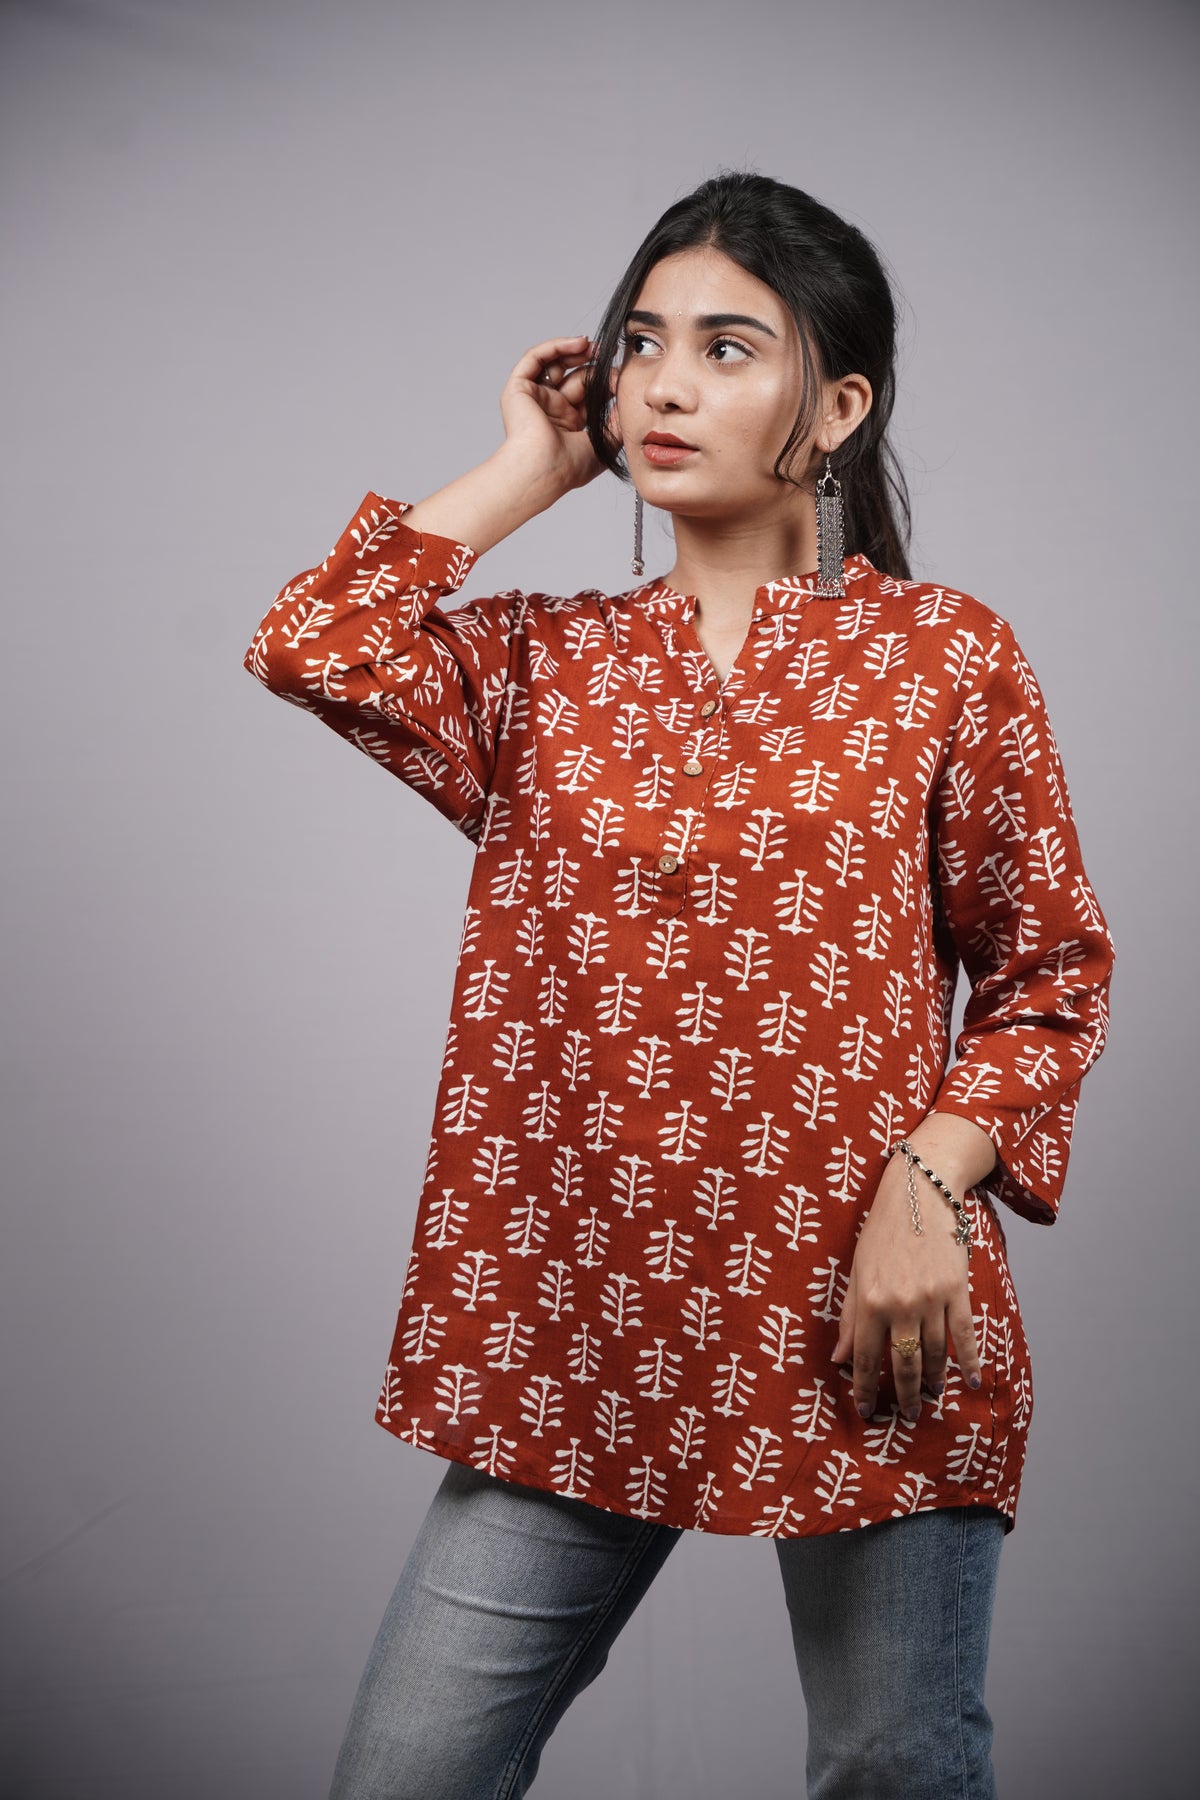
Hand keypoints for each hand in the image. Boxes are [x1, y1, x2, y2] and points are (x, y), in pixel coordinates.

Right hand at [497, 335, 609, 497]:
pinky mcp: (519, 389)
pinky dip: (556, 346)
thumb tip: (628, 400)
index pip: (588, 394)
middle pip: (575, 377)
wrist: (543, 470)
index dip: (605, 382)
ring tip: (597, 347)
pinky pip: (535, 358)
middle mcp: (551, 410)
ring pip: (555, 364)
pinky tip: (579, 343)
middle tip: (611, 358)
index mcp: (569, 425)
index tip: (622, 376)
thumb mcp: (605, 442)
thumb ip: (617, 420)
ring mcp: (534, 398)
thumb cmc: (568, 467)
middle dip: (594, 366)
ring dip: (576, 352)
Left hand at [831, 1142, 983, 1423]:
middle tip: (906, 1414)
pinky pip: (965, 1335)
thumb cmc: (881, 1231)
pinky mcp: (958, 1290)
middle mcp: (901, 1304)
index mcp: (870, 1301)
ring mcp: (932, 1299)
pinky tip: (971, 1379)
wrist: (920, 1193)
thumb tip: (839, 1359)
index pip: (867, 1358)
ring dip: (933, 1380)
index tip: (867, 1410)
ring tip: (931, 1394)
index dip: (866, 1388)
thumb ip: (850, 1318)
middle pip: (904, 1364)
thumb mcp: (856, 1271)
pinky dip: (970, 1360)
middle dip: (904, 1395)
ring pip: (935, 1354)